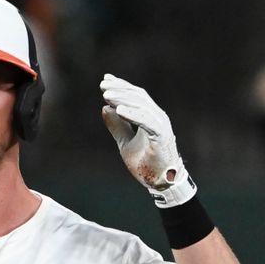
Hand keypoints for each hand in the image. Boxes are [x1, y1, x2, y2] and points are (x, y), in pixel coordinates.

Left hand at [100, 73, 195, 207]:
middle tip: (102, 85)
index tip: (105, 81)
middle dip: (120, 89)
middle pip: (138, 97)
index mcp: (149, 117)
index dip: (121, 87)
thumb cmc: (145, 163)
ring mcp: (161, 126)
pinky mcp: (161, 136)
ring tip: (106, 95)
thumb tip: (105, 109)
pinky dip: (133, 114)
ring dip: (123, 99)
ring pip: (141, 106)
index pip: (135, 96)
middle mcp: (157, 117)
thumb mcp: (125, 142)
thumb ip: (117, 126)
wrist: (160, 182)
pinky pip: (147, 121)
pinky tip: (118, 110)